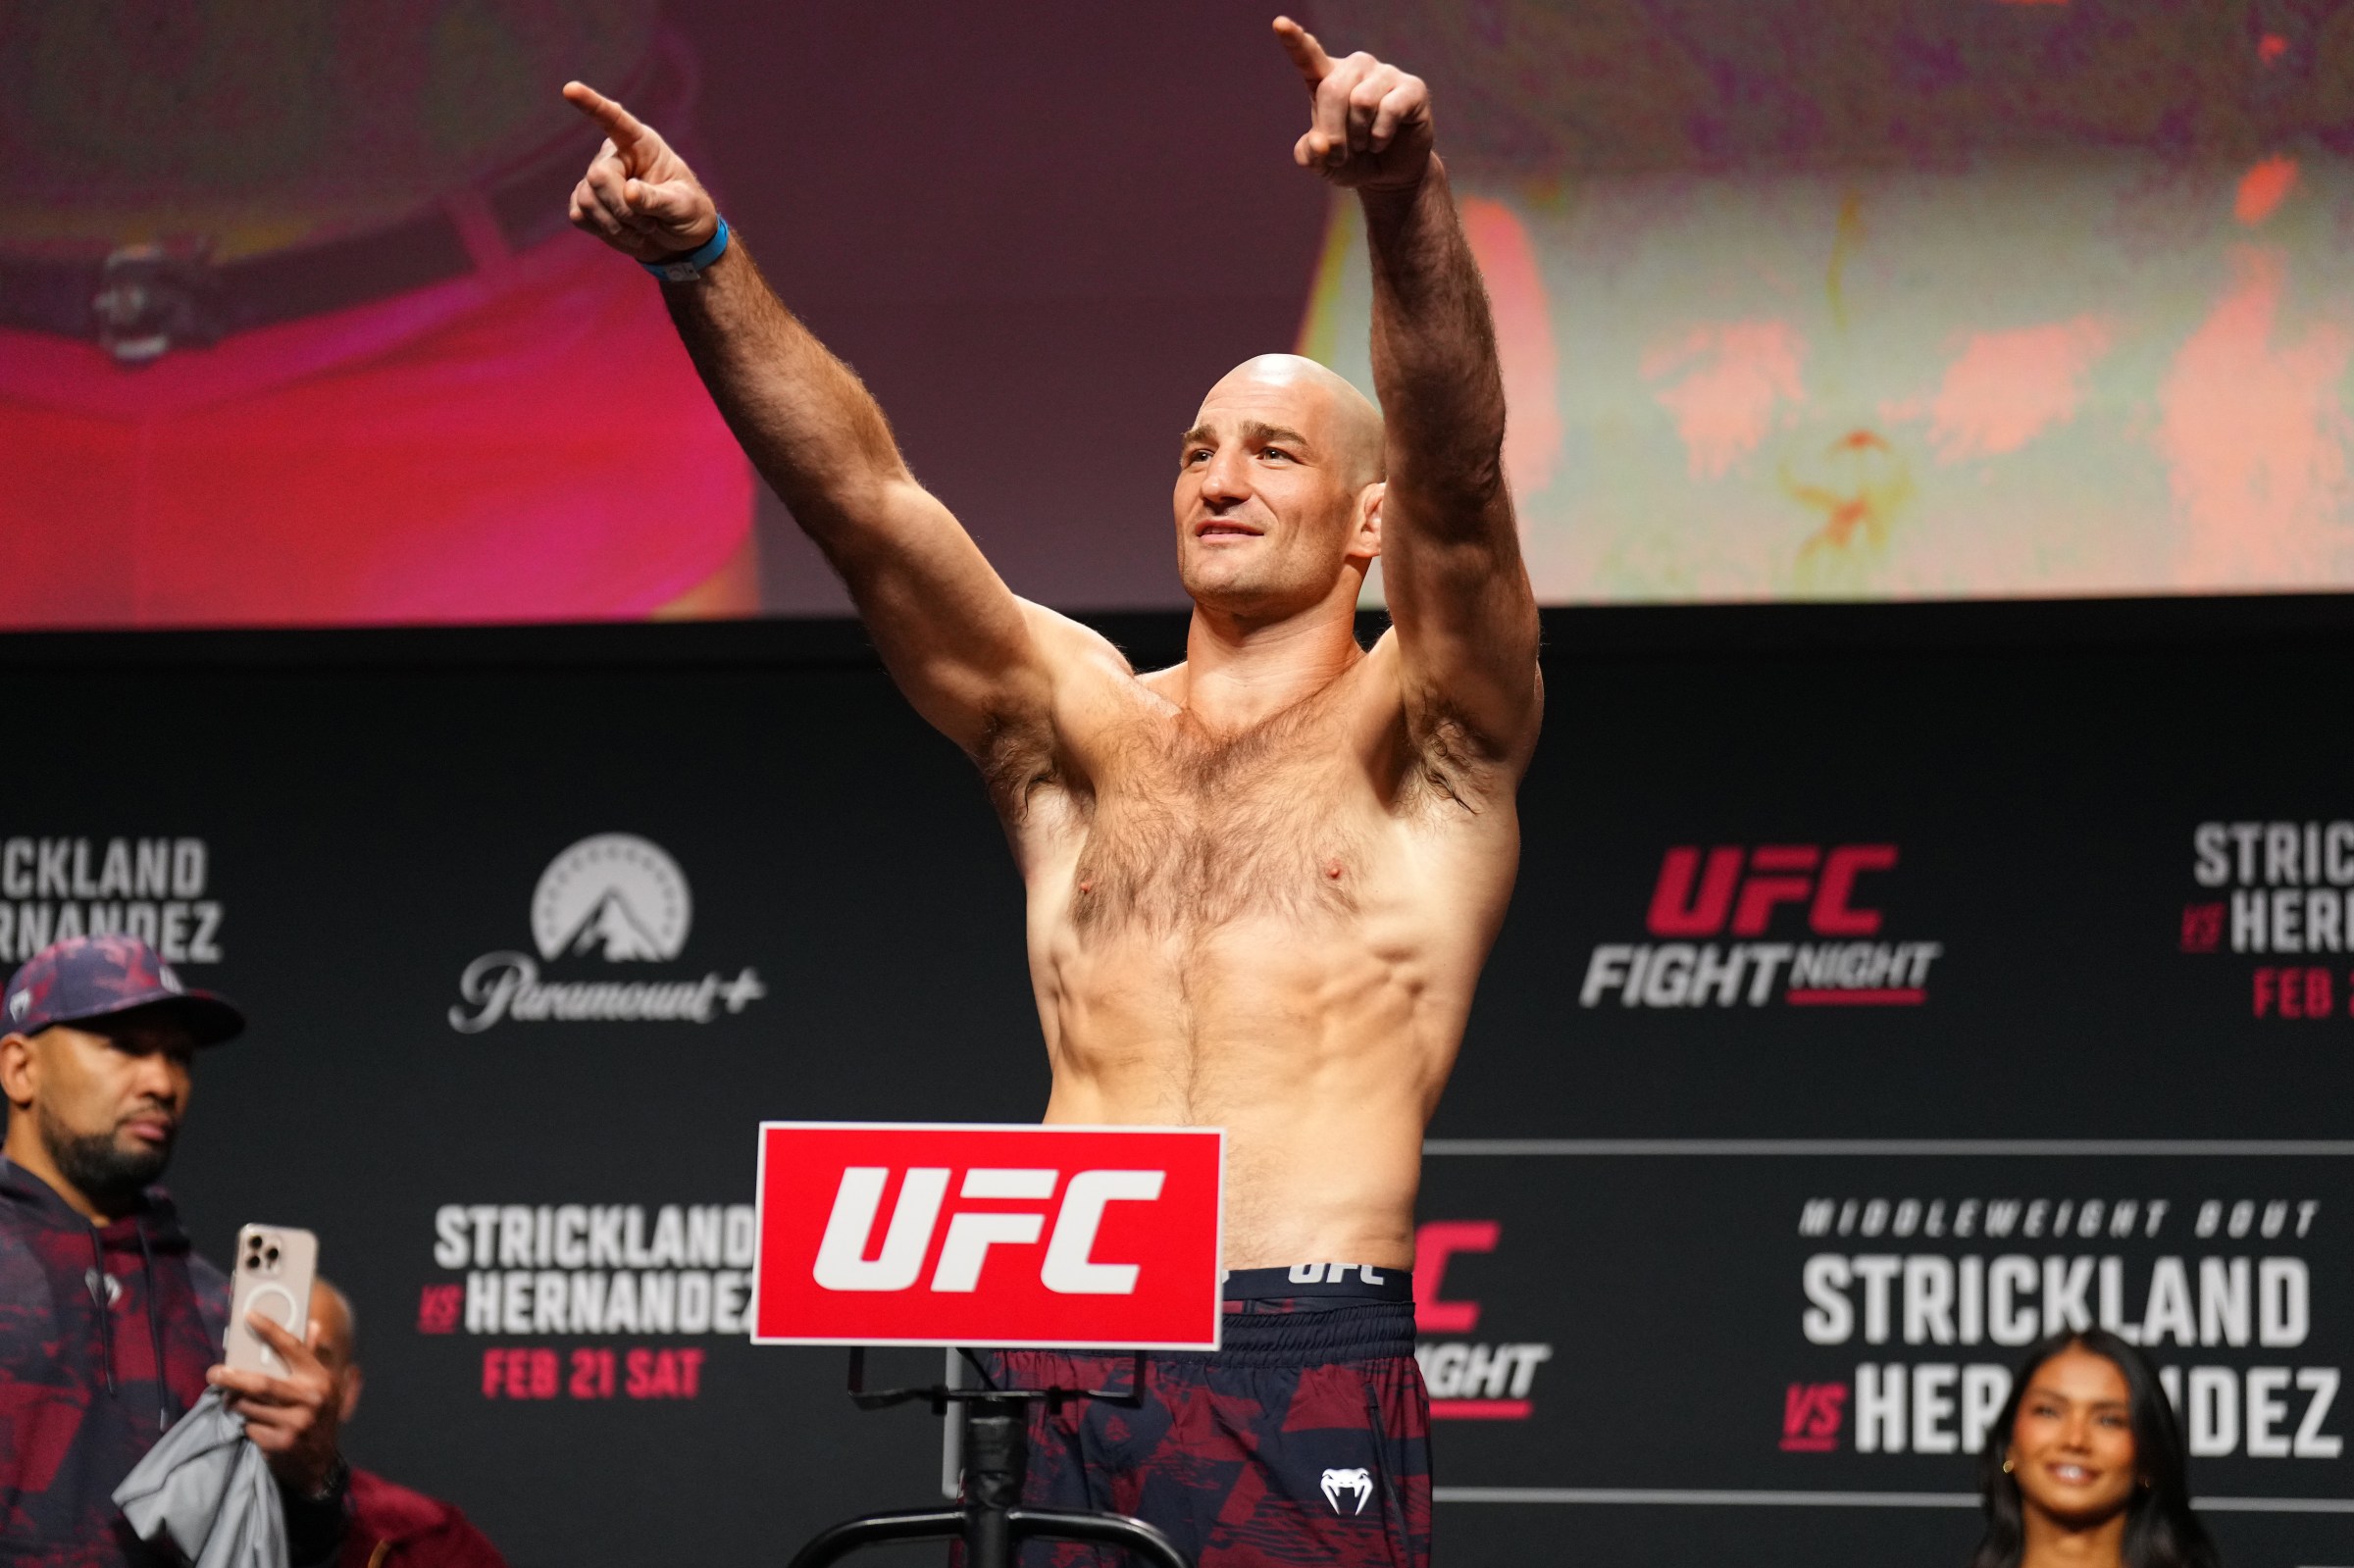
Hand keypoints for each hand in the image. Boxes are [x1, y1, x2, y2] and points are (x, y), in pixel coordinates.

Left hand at [206, 1313, 340, 1495]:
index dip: (271, 1330)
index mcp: (320, 1378)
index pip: (292, 1348)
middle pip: (260, 1383)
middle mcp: (310, 1399)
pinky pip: (249, 1427)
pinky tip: (253, 1425)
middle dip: (232, 1377)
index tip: (250, 1316)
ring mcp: (295, 1423)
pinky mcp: (279, 1443)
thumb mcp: (326, 1385)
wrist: (320, 1463)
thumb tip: (313, 1325)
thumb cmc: (319, 1416)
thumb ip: (317, 1357)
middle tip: (214, 1373)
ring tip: (233, 1401)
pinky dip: (245, 1424)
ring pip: (249, 1407)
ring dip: (236, 1403)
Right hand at [562, 81, 720, 261]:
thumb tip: (629, 192)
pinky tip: (626, 232)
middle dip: (622, 209)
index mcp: (641, 144)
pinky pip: (579, 216)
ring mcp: (596, 178)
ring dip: (617, 225)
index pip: (614, 119)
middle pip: (598, 177)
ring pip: (587, 200)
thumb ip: (658, 199)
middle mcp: (614, 155)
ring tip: (643, 229)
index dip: (591, 104)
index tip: (570, 89)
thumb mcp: (683, 206)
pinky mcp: (586, 202)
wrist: (679, 241)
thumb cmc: (688, 213)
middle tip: (649, 224)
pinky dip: (604, 231)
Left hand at [1273, 16, 1433, 189]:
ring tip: (1363, 146)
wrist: (1390, 175)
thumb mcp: (1324, 164)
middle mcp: (1356, 68)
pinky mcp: (1412, 87)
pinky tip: (1381, 142)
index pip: (1308, 55)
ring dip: (1358, 136)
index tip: (1280, 24)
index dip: (1295, 40)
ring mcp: (1385, 73)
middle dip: (1332, 134)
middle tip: (1337, 157)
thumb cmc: (1353, 160)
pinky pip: (1389, 109)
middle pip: (1333, 90)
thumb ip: (1310, 155)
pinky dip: (1380, 137)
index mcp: (1327, 78)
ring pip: (1362, 101)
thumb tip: (1319, 145)